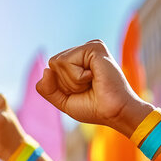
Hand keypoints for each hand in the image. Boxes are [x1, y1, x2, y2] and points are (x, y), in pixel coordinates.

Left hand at [36, 40, 152, 135]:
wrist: (114, 113)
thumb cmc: (94, 108)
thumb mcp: (63, 101)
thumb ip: (47, 88)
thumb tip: (46, 69)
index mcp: (78, 61)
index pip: (52, 69)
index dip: (61, 87)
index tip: (82, 92)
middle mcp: (83, 52)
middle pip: (53, 64)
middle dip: (66, 84)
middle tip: (88, 88)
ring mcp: (89, 47)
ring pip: (57, 62)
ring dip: (72, 81)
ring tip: (92, 83)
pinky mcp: (94, 47)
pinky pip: (66, 61)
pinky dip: (77, 77)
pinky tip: (94, 78)